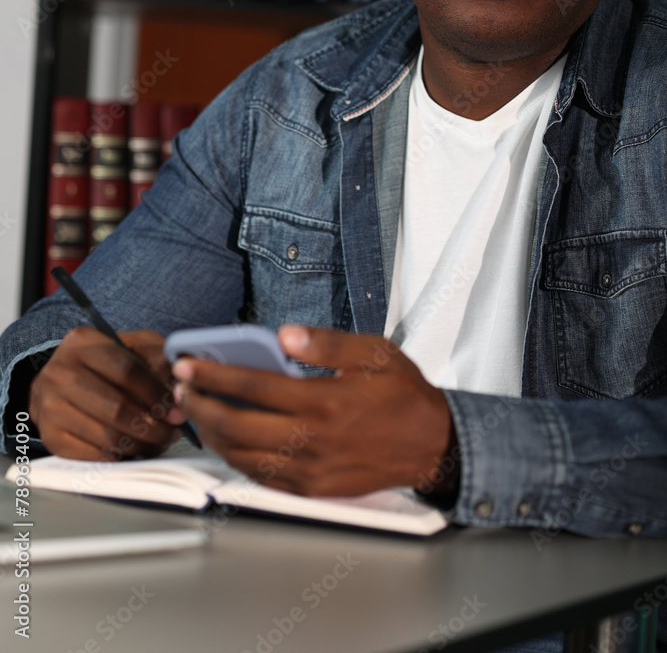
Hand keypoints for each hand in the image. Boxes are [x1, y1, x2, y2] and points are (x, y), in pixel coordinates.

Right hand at [28, 327, 185, 460]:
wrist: (60, 382)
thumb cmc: (106, 365)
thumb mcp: (134, 346)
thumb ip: (159, 358)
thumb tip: (178, 389)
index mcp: (84, 343)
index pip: (128, 371)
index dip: (157, 393)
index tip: (176, 408)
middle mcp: (60, 372)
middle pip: (117, 408)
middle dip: (153, 426)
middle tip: (171, 432)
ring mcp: (51, 406)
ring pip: (107, 437)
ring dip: (141, 445)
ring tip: (158, 441)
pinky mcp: (50, 436)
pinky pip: (93, 456)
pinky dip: (120, 457)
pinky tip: (133, 449)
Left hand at [172, 325, 453, 496]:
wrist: (432, 445)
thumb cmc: (403, 395)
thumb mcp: (374, 353)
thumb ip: (327, 343)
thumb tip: (284, 335)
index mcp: (324, 400)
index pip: (252, 385)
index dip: (213, 374)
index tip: (188, 364)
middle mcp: (313, 439)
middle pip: (236, 424)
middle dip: (200, 404)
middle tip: (182, 388)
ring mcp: (310, 469)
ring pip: (242, 456)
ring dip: (212, 434)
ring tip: (197, 412)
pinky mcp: (313, 489)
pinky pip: (262, 478)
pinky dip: (236, 460)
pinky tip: (228, 442)